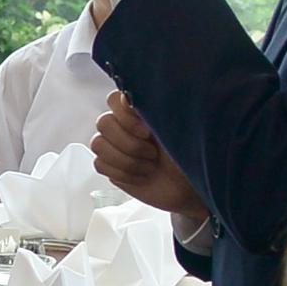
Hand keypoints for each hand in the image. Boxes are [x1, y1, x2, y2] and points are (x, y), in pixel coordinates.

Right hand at [92, 94, 193, 213]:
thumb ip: (151, 110)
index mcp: (139, 112)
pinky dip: (123, 173)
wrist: (188, 188)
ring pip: (98, 144)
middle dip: (129, 143)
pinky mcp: (110, 166)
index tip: (147, 133)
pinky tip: (142, 176)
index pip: (115, 100)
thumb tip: (127, 96)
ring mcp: (114, 146)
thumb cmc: (187, 156)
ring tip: (150, 167)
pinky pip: (100, 164)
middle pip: (103, 123)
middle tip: (153, 154)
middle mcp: (123, 125)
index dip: (126, 117)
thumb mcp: (175, 129)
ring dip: (127, 160)